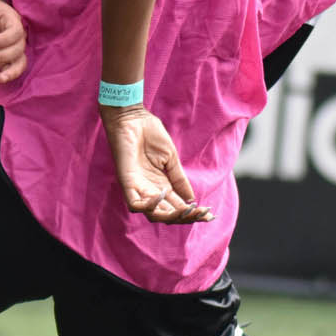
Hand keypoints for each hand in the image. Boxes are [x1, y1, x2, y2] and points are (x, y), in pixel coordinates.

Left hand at [0, 0, 26, 83]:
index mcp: (13, 20)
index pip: (15, 32)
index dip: (2, 40)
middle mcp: (18, 36)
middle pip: (17, 49)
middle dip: (0, 56)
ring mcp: (15, 48)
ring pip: (20, 62)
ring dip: (8, 71)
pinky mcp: (9, 57)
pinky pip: (14, 69)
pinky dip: (7, 76)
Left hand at [100, 104, 211, 223]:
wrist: (133, 118)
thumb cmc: (149, 135)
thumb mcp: (170, 159)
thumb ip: (179, 179)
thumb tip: (192, 199)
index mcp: (162, 186)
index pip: (178, 206)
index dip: (193, 213)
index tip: (210, 215)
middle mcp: (150, 191)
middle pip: (167, 215)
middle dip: (185, 217)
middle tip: (201, 213)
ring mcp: (138, 188)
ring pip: (152, 215)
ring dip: (170, 216)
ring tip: (186, 209)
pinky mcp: (126, 182)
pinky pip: (134, 204)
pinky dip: (149, 205)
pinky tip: (163, 194)